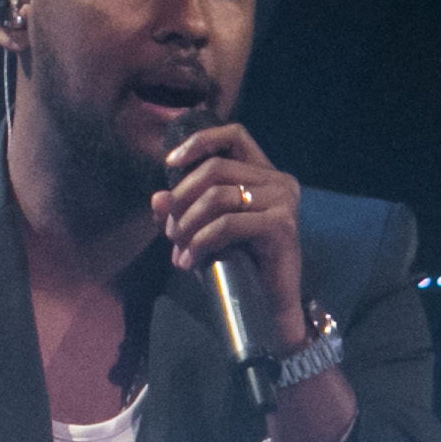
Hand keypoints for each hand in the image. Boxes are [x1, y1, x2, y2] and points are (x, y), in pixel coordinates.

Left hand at [156, 121, 305, 333]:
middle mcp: (279, 182)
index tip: (170, 163)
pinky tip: (190, 261)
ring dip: (186, 225)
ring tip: (177, 250)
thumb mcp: (204, 230)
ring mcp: (283, 202)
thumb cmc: (238, 265)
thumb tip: (156, 198)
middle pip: (215, 168)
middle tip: (168, 232)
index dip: (200, 141)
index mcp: (265, 174)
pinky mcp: (281, 226)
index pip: (234, 135)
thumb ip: (183, 210)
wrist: (268, 306)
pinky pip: (226, 224)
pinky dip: (200, 241)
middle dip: (181, 199)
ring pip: (216, 197)